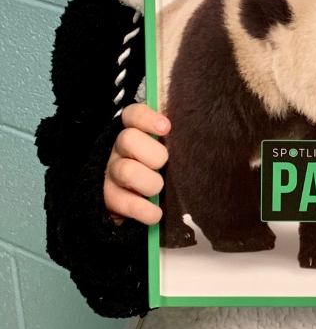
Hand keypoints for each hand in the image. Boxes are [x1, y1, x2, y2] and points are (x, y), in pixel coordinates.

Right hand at [104, 104, 169, 225]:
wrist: (129, 204)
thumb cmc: (153, 170)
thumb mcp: (160, 152)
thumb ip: (170, 142)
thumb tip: (194, 134)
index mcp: (132, 132)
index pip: (132, 115)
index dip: (147, 118)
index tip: (166, 127)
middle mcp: (117, 150)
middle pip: (128, 139)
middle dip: (154, 154)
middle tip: (163, 166)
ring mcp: (111, 174)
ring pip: (127, 171)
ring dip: (150, 183)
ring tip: (159, 190)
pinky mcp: (109, 199)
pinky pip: (127, 203)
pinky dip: (145, 210)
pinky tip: (156, 214)